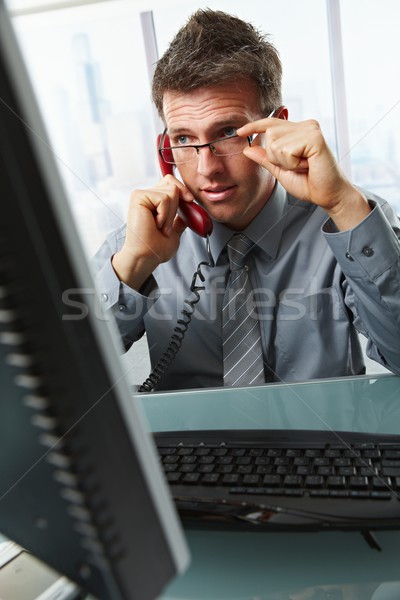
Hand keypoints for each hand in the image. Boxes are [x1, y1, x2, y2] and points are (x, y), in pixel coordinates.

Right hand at [112, 175, 193, 289]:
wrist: (148, 256)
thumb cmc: (157, 248)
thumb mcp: (175, 231)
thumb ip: (180, 219)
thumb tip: (189, 211)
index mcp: (154, 202)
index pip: (171, 182)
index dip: (183, 190)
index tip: (190, 200)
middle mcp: (147, 196)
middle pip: (173, 184)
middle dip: (177, 206)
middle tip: (166, 224)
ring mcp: (141, 195)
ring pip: (171, 191)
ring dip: (170, 214)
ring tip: (160, 226)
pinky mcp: (138, 197)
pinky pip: (163, 198)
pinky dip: (164, 214)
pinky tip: (155, 223)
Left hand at [237, 118, 370, 229]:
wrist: (327, 195)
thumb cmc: (308, 183)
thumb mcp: (280, 170)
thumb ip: (265, 159)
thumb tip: (248, 148)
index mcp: (298, 130)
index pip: (271, 123)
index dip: (254, 126)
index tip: (240, 132)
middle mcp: (305, 126)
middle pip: (270, 135)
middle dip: (276, 157)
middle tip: (296, 166)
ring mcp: (311, 130)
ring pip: (276, 143)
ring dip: (285, 162)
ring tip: (303, 166)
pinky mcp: (315, 138)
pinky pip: (287, 150)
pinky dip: (292, 164)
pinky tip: (307, 166)